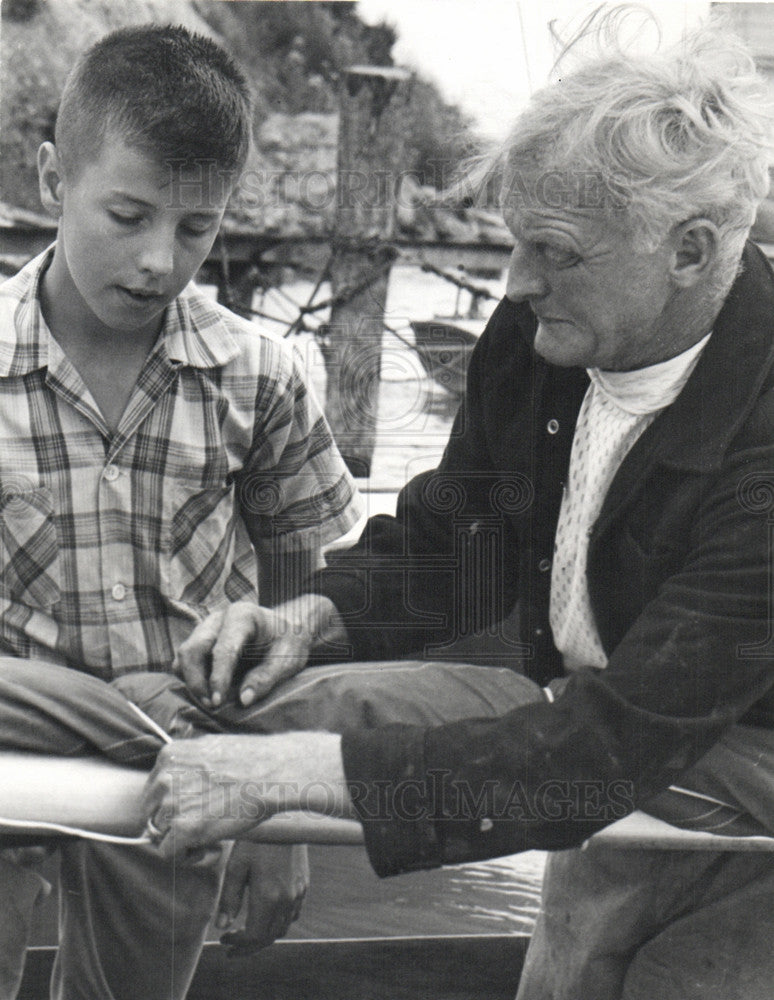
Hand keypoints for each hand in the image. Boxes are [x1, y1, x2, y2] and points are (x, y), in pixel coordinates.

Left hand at [143, 731, 349, 856]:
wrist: (274, 773)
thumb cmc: (253, 763)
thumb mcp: (211, 750)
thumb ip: (188, 766)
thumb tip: (182, 784)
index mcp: (169, 756)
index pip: (152, 791)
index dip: (170, 807)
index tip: (192, 813)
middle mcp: (163, 778)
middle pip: (151, 814)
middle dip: (172, 825)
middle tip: (202, 828)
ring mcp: (171, 803)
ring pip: (159, 835)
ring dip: (182, 842)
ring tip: (212, 837)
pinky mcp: (182, 829)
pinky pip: (168, 854)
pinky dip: (188, 857)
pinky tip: (214, 848)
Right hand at [173, 594, 346, 707]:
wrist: (284, 630)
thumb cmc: (287, 642)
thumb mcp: (287, 660)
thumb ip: (266, 678)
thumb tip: (243, 700)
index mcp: (243, 615)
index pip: (223, 648)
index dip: (218, 677)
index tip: (218, 702)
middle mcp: (218, 619)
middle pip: (193, 649)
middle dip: (197, 681)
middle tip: (211, 705)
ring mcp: (206, 628)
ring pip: (185, 654)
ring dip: (191, 680)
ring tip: (209, 702)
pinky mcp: (200, 641)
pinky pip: (185, 660)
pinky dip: (189, 677)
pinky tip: (206, 692)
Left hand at [216, 842, 309, 956]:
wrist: (284, 815)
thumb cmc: (257, 838)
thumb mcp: (236, 865)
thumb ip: (230, 899)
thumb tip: (222, 925)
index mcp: (268, 897)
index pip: (254, 936)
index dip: (238, 943)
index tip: (224, 938)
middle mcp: (286, 899)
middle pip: (269, 937)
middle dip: (249, 946)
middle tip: (233, 946)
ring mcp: (298, 892)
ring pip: (283, 928)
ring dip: (265, 936)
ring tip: (248, 933)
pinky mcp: (304, 883)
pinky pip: (293, 913)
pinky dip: (279, 922)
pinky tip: (267, 915)